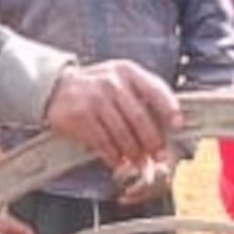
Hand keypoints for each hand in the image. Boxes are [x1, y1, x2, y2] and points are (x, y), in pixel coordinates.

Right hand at [42, 60, 180, 192]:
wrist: (55, 87)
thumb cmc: (95, 87)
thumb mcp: (119, 79)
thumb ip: (141, 94)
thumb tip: (164, 125)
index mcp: (127, 71)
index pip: (155, 89)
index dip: (169, 108)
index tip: (177, 125)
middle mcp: (112, 82)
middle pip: (140, 118)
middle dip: (152, 141)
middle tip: (158, 155)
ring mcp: (95, 99)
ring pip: (122, 134)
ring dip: (133, 153)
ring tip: (138, 162)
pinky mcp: (81, 116)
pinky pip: (104, 142)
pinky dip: (113, 156)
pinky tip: (117, 161)